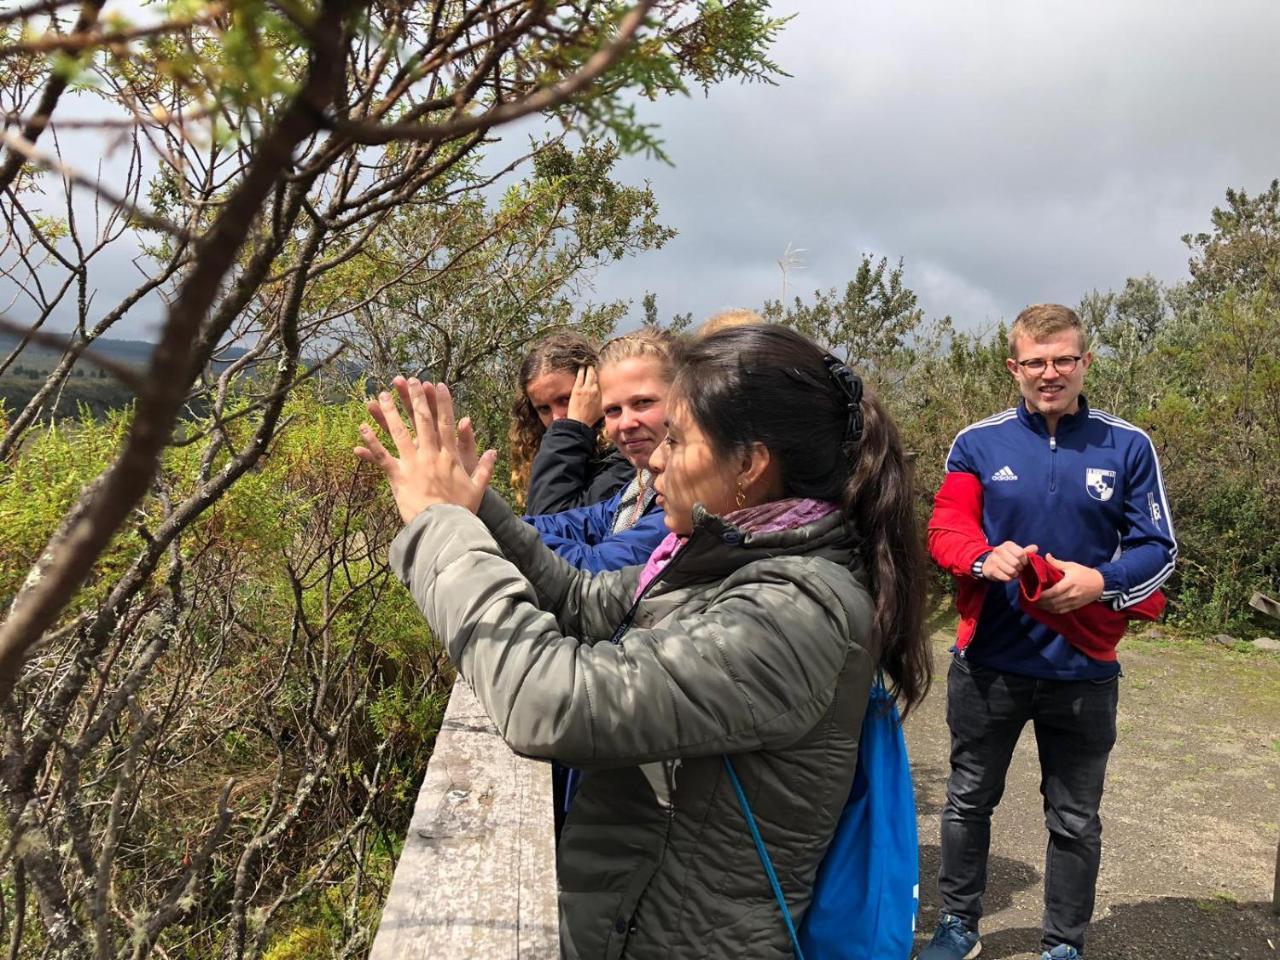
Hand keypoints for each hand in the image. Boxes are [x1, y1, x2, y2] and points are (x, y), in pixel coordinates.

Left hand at [355, 376, 496, 523]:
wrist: (444, 527)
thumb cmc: (461, 510)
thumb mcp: (478, 488)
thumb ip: (485, 467)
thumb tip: (494, 451)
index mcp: (450, 456)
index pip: (447, 424)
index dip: (443, 403)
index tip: (438, 386)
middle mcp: (431, 455)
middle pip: (422, 421)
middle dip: (416, 399)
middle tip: (409, 380)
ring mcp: (413, 464)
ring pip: (400, 432)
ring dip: (390, 412)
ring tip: (382, 394)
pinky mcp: (398, 476)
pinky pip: (382, 456)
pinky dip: (371, 442)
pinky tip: (363, 427)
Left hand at [566, 365, 601, 424]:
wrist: (580, 423)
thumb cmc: (590, 419)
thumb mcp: (601, 412)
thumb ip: (603, 405)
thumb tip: (607, 404)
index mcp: (601, 395)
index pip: (601, 382)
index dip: (600, 377)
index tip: (599, 373)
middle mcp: (595, 390)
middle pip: (596, 377)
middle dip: (594, 370)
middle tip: (593, 365)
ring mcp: (586, 389)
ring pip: (589, 375)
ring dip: (588, 368)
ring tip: (587, 364)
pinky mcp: (577, 389)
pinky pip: (580, 377)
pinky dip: (581, 371)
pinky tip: (581, 367)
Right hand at [980, 541, 1038, 581]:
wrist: (988, 564)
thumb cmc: (1006, 558)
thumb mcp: (1016, 552)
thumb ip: (1026, 551)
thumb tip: (1035, 548)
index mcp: (1008, 545)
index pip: (1021, 553)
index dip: (1024, 561)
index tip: (1023, 563)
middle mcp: (999, 550)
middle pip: (1016, 563)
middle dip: (1020, 568)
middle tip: (1018, 569)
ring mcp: (993, 559)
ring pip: (1011, 571)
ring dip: (1014, 574)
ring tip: (1013, 573)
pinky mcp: (991, 569)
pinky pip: (1006, 577)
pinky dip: (1009, 579)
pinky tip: (1007, 576)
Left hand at [1034, 553, 1104, 613]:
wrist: (1101, 584)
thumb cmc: (1085, 573)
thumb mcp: (1072, 566)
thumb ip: (1057, 563)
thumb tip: (1046, 556)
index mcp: (1069, 583)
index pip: (1054, 592)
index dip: (1043, 595)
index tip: (1033, 594)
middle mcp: (1071, 594)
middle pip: (1053, 601)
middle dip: (1041, 602)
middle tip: (1031, 600)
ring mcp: (1073, 602)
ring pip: (1057, 608)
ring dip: (1045, 608)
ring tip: (1036, 604)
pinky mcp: (1075, 606)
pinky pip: (1062, 611)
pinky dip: (1053, 611)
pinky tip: (1046, 608)